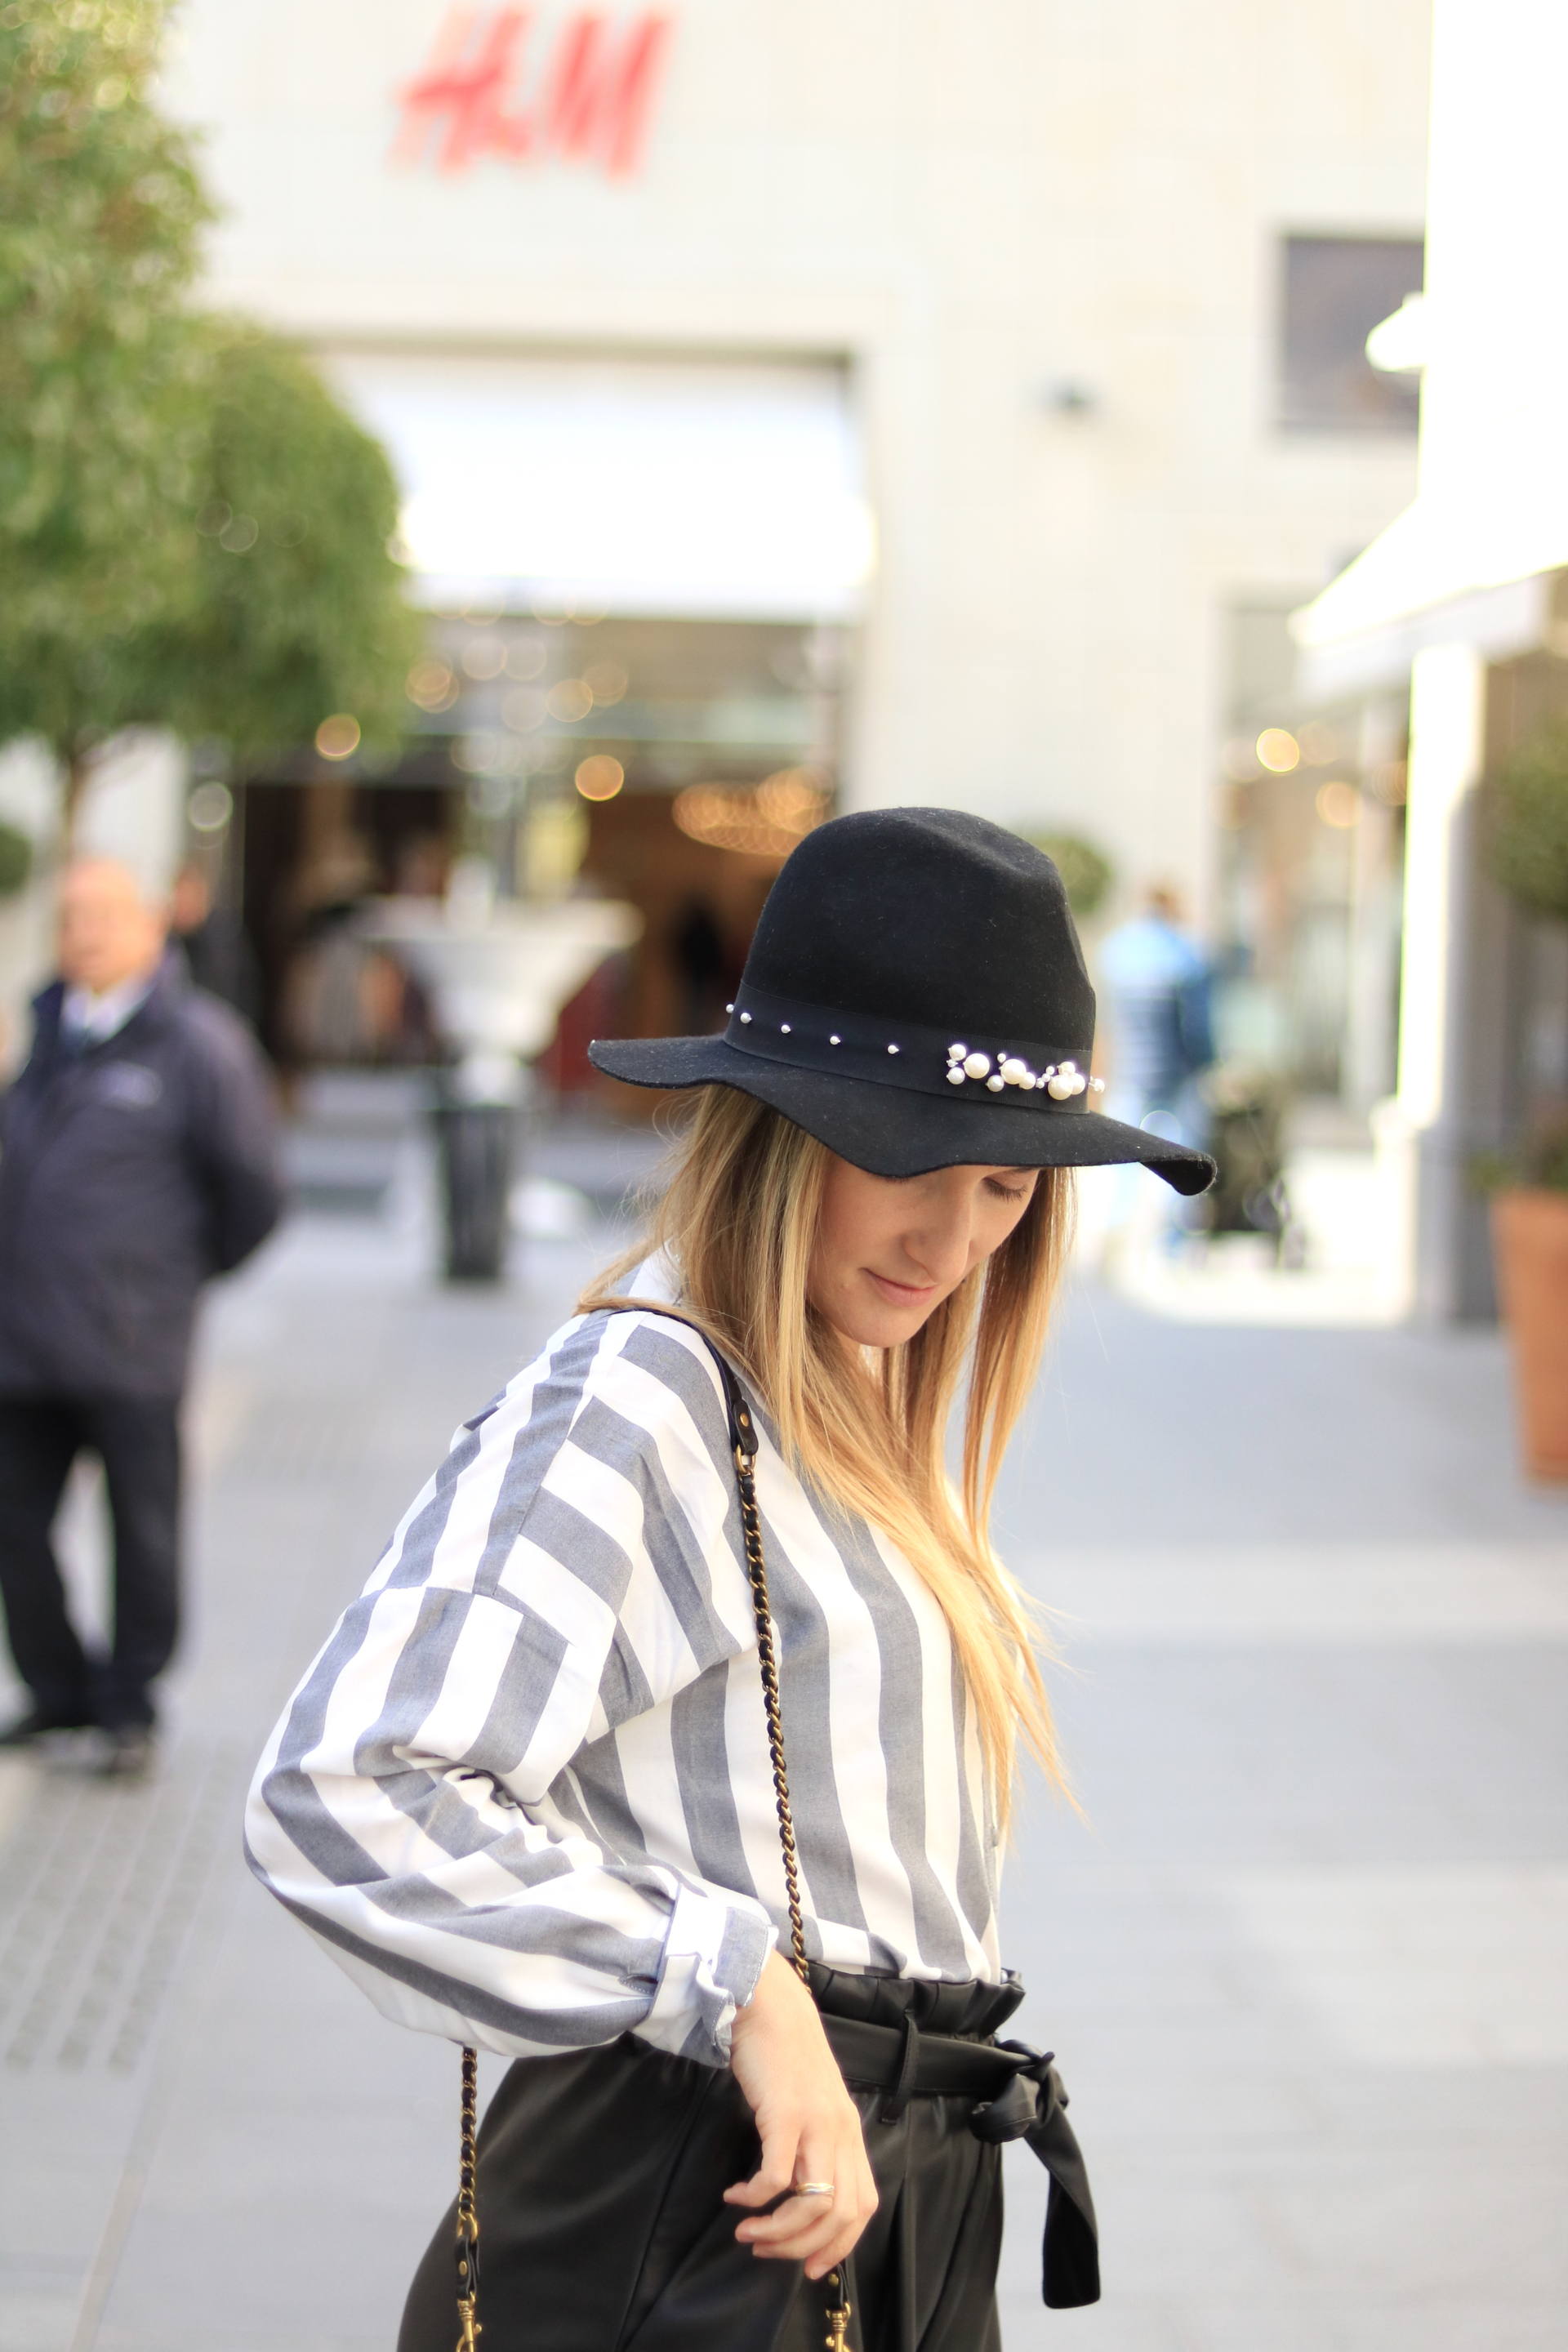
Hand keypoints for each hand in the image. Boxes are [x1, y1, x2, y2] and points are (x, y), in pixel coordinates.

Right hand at [722, 1951, 876, 2281]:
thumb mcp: (813, 2103)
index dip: (840, 2245)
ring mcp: (815, 2122)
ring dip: (778, 2231)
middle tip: (767, 2252)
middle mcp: (840, 2132)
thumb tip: (798, 2193)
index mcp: (850, 2133)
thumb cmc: (785, 2056)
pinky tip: (735, 2196)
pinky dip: (755, 2197)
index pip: (864, 2205)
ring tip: (747, 2232)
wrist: (771, 2005)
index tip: (810, 2269)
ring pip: (812, 2203)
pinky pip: (774, 2176)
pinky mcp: (784, 2113)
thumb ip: (815, 2142)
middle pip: (840, 2214)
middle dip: (803, 2248)